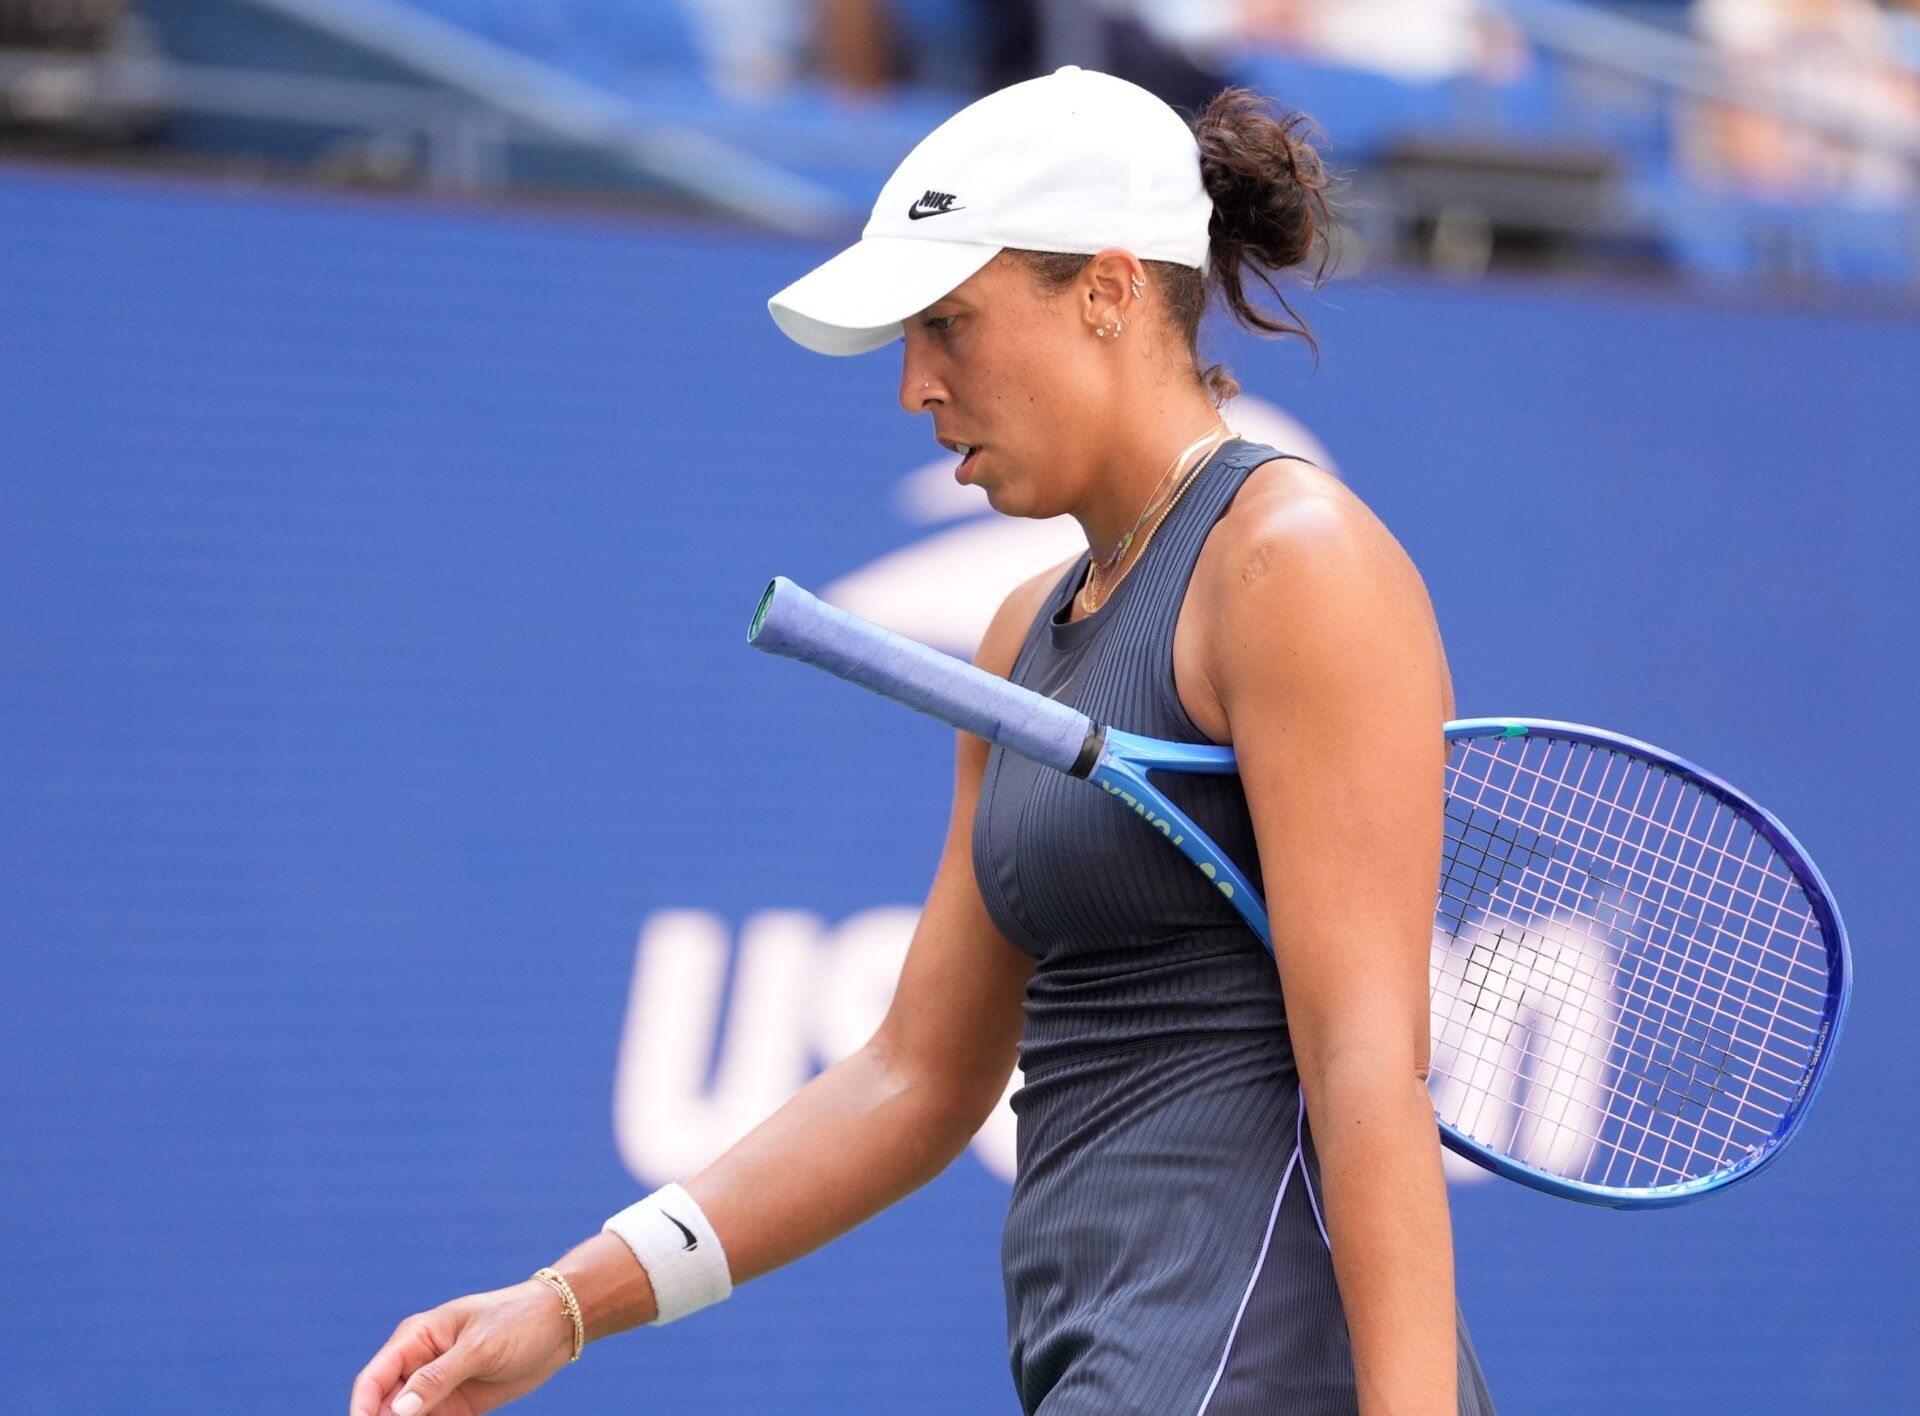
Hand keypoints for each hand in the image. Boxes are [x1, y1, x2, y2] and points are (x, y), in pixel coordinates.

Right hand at [349, 1279, 575, 1415]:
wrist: (560, 1324)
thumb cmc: (518, 1320)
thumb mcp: (480, 1347)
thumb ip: (438, 1377)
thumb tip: (397, 1411)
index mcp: (417, 1338)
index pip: (374, 1379)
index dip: (362, 1409)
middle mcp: (420, 1364)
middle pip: (385, 1406)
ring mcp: (438, 1387)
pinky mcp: (458, 1406)